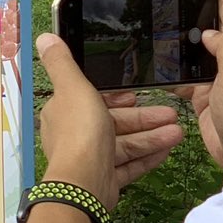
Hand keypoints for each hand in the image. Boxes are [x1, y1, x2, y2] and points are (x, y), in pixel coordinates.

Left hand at [35, 34, 182, 206]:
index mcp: (65, 113)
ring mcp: (91, 160)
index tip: (136, 96)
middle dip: (144, 118)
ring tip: (177, 133)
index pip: (94, 101)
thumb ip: (62, 63)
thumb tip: (45, 38)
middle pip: (115, 123)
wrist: (83, 184)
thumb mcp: (73, 87)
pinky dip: (147, 158)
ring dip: (152, 137)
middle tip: (169, 114)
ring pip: (125, 144)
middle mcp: (76, 136)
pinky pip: (129, 166)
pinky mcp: (104, 180)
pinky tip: (166, 151)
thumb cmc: (79, 134)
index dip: (117, 98)